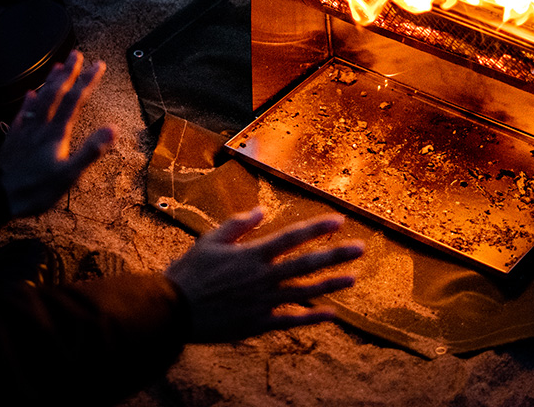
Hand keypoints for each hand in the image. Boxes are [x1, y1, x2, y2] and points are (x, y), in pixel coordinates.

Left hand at [0, 50, 115, 217]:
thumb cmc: (35, 190)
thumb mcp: (69, 175)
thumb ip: (91, 150)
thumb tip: (112, 129)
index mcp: (56, 133)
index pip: (75, 101)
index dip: (87, 81)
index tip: (98, 65)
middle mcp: (41, 126)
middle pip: (56, 93)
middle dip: (68, 73)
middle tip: (76, 54)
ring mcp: (25, 130)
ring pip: (39, 99)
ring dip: (50, 82)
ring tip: (57, 66)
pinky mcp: (14, 138)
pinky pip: (22, 113)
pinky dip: (28, 101)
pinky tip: (31, 93)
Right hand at [164, 207, 363, 342]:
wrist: (172, 311)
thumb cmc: (189, 272)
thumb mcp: (210, 240)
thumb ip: (238, 225)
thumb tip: (260, 211)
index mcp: (252, 254)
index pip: (292, 237)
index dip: (317, 227)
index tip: (338, 219)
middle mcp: (263, 277)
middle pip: (307, 263)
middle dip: (336, 255)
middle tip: (360, 249)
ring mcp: (263, 302)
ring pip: (305, 292)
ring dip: (331, 285)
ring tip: (352, 279)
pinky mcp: (259, 323)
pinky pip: (292, 321)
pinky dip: (313, 318)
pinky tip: (332, 314)